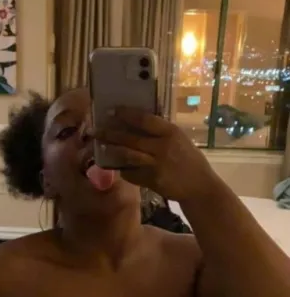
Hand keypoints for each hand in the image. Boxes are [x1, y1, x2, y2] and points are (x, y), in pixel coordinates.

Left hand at [94, 108, 216, 202]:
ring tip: (101, 145)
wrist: (199, 186)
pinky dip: (123, 169)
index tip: (112, 110)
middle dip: (111, 133)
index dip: (126, 114)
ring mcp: (156, 164)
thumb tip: (139, 122)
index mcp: (170, 132)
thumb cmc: (189, 159)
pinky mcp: (152, 180)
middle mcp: (162, 147)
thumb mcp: (179, 139)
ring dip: (113, 149)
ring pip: (128, 155)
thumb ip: (161, 132)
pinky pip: (132, 173)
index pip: (144, 119)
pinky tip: (116, 166)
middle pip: (131, 138)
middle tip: (96, 130)